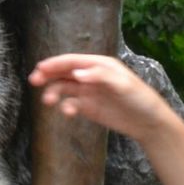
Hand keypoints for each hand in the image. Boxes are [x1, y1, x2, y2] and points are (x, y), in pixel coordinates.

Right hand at [28, 54, 169, 143]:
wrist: (149, 123)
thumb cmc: (140, 98)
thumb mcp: (123, 85)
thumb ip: (100, 77)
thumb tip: (77, 73)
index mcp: (99, 65)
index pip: (73, 61)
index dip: (56, 63)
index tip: (40, 68)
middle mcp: (91, 76)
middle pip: (65, 72)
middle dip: (48, 75)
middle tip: (34, 80)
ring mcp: (89, 92)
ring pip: (65, 88)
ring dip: (54, 92)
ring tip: (47, 101)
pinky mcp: (89, 107)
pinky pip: (71, 104)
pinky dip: (65, 107)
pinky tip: (67, 113)